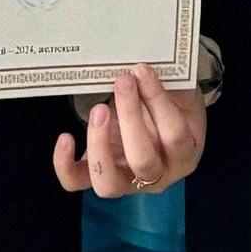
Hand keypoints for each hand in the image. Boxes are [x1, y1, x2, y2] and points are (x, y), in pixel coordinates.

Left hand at [51, 64, 208, 200]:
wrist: (163, 124)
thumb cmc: (173, 106)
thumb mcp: (179, 94)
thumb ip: (166, 85)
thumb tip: (140, 68)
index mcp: (185, 155)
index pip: (174, 134)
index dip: (157, 101)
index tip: (142, 70)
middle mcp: (158, 176)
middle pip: (142, 160)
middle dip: (130, 117)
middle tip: (122, 81)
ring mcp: (127, 182)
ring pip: (109, 183)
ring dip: (99, 144)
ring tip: (99, 109)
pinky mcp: (100, 177)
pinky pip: (77, 181)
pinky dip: (65, 165)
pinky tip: (65, 137)